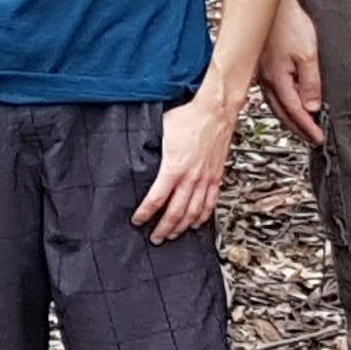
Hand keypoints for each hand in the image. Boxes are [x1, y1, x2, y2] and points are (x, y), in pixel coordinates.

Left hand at [132, 87, 236, 244]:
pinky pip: (210, 203)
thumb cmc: (187, 117)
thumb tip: (134, 154)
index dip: (145, 213)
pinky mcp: (216, 177)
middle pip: (175, 212)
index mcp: (174, 168)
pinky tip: (196, 223)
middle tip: (155, 238)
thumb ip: (149, 147)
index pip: (156, 199)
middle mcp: (191, 178)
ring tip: (172, 235)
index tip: (137, 220)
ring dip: (182, 227)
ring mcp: (206, 179)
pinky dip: (203, 216)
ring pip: (194, 212)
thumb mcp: (160, 131)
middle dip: (164, 228)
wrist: (215, 111)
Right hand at [259, 0, 325, 147]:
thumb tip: (312, 106)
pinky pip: (271, 91)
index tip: (318, 138)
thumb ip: (311, 83)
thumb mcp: (308, 55)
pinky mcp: (261, 64)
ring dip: (288, 116)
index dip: (308, 127)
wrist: (272, 4)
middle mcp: (267, 79)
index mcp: (278, 80)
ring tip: (300, 124)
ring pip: (275, 103)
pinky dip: (281, 102)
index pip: (295, 111)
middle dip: (297, 127)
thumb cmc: (288, 23)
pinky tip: (285, 99)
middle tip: (310, 137)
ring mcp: (262, 72)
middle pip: (282, 112)